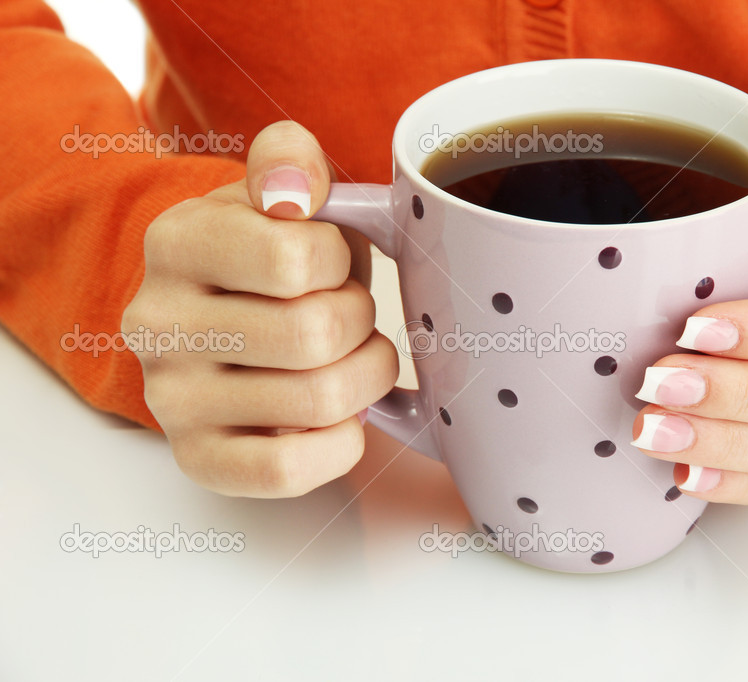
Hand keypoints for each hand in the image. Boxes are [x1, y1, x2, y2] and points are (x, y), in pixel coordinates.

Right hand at [122, 121, 397, 496]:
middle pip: (316, 334)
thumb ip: (289, 162)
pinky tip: (336, 414)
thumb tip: (294, 191)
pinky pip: (292, 469)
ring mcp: (173, 399)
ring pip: (320, 401)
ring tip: (349, 358)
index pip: (297, 259)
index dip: (341, 261)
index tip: (329, 263)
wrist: (219, 316)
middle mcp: (158, 325)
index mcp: (176, 243)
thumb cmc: (267, 254)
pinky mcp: (199, 459)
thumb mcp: (276, 192)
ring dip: (365, 378)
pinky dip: (341, 441)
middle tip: (349, 315)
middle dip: (360, 320)